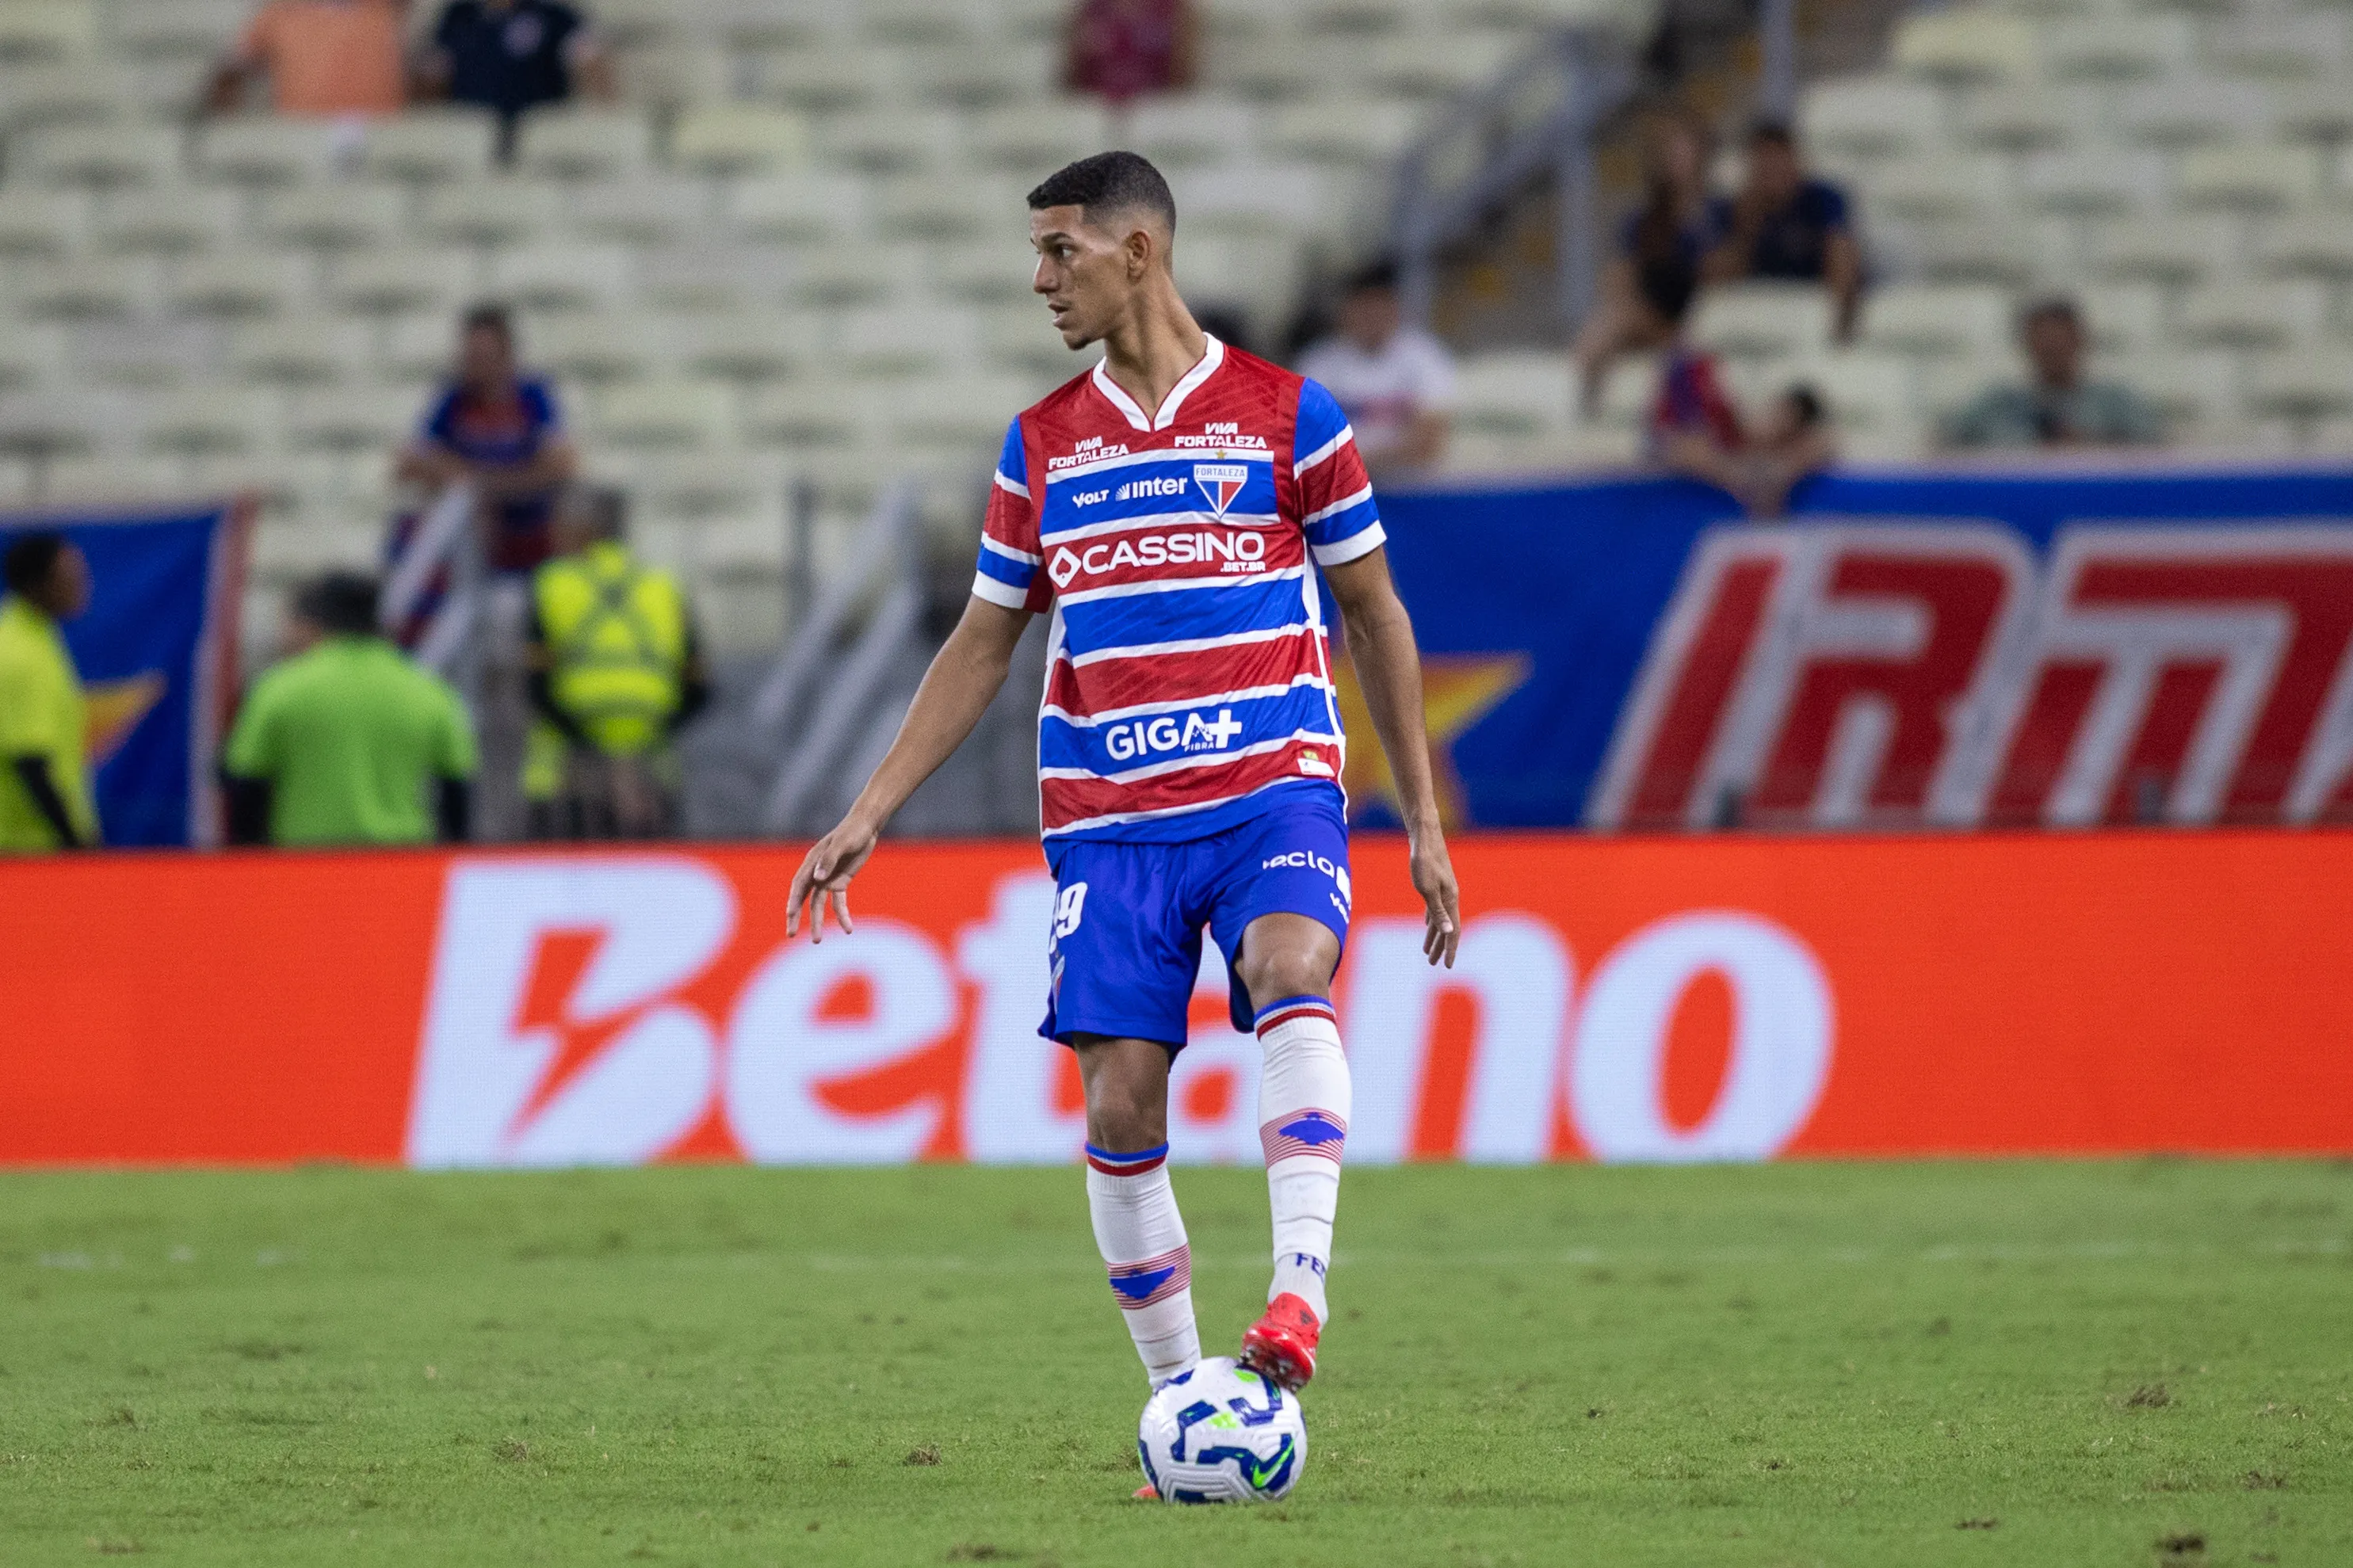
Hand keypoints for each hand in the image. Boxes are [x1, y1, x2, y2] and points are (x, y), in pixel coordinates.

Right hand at [786, 815, 879, 942]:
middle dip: (796, 916)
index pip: (799, 885)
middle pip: (803, 898)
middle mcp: (816, 873)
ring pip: (818, 905)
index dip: (793, 901)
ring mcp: (827, 879)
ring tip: (816, 941)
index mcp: (812, 862)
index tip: (790, 915)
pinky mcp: (840, 883)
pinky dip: (842, 915)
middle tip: (791, 934)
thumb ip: (829, 860)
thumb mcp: (842, 843)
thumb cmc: (852, 832)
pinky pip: (839, 903)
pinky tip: (848, 929)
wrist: (866, 827)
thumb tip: (817, 878)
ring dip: (817, 922)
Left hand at [1409, 830, 1461, 967]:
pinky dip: (1432, 919)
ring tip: (1426, 950)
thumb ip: (1438, 911)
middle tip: (1432, 964)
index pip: (1453, 932)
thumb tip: (1449, 933)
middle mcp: (1450, 897)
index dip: (1450, 950)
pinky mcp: (1436, 883)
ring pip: (1440, 919)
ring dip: (1433, 935)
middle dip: (1439, 947)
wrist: (1424, 837)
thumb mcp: (1428, 889)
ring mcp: (1444, 890)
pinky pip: (1435, 908)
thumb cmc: (1424, 862)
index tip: (1447, 966)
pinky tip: (1427, 924)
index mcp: (1451, 900)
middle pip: (1446, 928)